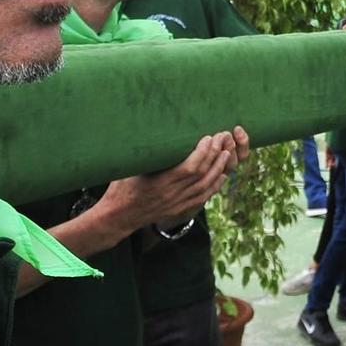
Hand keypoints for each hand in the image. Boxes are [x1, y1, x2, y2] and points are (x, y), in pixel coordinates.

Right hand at [99, 128, 245, 230]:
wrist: (119, 216)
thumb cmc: (121, 187)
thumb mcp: (131, 167)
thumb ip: (146, 154)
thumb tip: (153, 129)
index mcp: (159, 183)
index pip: (188, 168)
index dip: (202, 152)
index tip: (208, 137)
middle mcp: (171, 194)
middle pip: (200, 175)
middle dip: (214, 156)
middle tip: (221, 139)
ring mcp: (177, 203)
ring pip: (205, 186)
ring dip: (218, 169)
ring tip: (226, 153)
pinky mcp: (179, 209)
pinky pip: (202, 198)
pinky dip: (214, 186)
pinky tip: (221, 176)